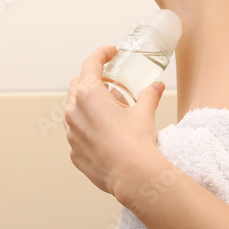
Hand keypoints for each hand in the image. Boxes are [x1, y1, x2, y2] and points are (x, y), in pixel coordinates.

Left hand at [63, 45, 165, 196]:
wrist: (132, 176)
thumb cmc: (136, 141)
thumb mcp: (144, 113)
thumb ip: (149, 95)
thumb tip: (157, 87)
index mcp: (89, 95)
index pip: (90, 64)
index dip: (101, 55)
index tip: (110, 52)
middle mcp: (74, 111)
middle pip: (78, 85)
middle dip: (94, 80)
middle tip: (113, 84)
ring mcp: (71, 133)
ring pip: (75, 110)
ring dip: (89, 105)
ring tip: (112, 110)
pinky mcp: (74, 152)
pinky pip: (78, 132)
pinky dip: (89, 127)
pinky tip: (107, 134)